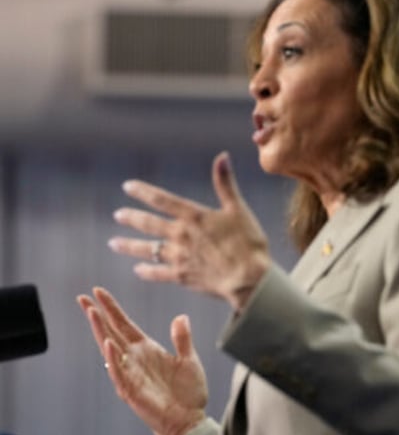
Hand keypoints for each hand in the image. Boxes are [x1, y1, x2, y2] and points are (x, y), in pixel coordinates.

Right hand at [77, 287, 207, 434]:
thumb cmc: (188, 393)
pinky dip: (113, 359)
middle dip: (97, 315)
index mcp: (146, 349)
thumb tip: (180, 317)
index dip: (112, 308)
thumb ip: (182, 339)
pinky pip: (119, 372)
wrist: (189, 420)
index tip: (99, 291)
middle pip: (111, 332)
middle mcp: (135, 359)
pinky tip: (108, 344)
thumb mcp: (189, 360)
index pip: (124, 324)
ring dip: (101, 331)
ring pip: (110, 349)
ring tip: (92, 313)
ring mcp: (130, 374)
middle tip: (82, 297)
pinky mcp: (131, 391)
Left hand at [109, 151, 270, 309]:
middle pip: (149, 224)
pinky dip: (147, 271)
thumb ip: (225, 184)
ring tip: (114, 243)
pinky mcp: (182, 276)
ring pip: (148, 249)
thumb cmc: (248, 243)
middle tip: (118, 215)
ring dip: (130, 245)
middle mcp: (181, 235)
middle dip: (132, 218)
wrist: (248, 278)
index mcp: (194, 216)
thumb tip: (222, 156)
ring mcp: (179, 257)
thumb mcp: (238, 209)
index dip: (143, 192)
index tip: (127, 186)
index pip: (162, 200)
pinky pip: (158, 273)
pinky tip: (137, 269)